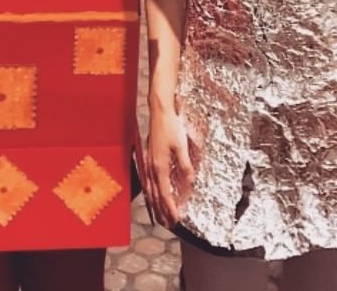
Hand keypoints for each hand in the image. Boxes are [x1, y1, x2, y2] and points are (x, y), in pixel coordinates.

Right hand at [145, 105, 194, 227]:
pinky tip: (151, 194)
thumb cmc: (170, 126)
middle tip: (168, 224)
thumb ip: (185, 165)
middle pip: (155, 195)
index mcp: (159, 166)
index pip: (165, 194)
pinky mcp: (147, 157)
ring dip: (154, 204)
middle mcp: (151, 167)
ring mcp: (147, 162)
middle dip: (161, 211)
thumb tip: (190, 182)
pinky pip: (147, 181)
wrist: (159, 111)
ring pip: (150, 189)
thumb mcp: (182, 146)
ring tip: (159, 215)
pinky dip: (150, 192)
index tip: (176, 220)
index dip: (170, 208)